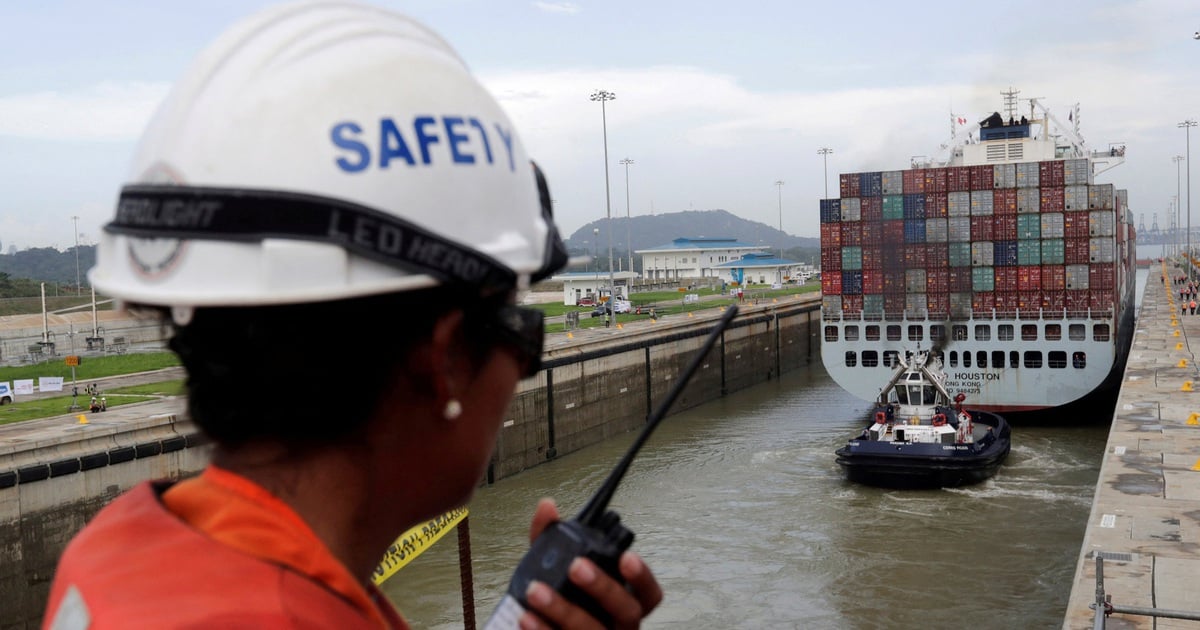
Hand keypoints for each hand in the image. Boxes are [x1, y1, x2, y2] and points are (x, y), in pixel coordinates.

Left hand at [520, 498, 662, 628]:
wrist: (535, 627)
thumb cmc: (558, 599)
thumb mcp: (556, 567)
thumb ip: (551, 538)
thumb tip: (547, 507)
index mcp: (622, 602)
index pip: (649, 593)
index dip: (642, 576)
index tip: (626, 557)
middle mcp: (617, 626)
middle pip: (626, 611)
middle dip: (603, 587)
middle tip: (576, 567)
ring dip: (564, 610)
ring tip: (536, 590)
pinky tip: (526, 616)